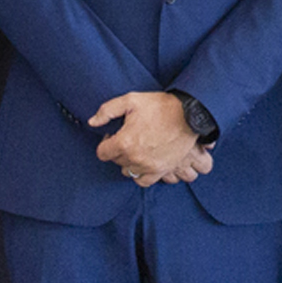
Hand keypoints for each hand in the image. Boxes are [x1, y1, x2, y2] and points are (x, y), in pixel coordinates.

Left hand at [92, 91, 206, 184]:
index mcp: (124, 142)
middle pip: (116, 162)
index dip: (106, 142)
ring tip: (135, 150)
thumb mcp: (130, 100)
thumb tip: (92, 122)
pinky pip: (144, 181)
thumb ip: (107, 111)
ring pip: (128, 171)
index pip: (102, 152)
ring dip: (128, 162)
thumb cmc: (160, 106)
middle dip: (117, 150)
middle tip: (127, 138)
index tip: (113, 135)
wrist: (189, 115)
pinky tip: (142, 163)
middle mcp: (135, 158)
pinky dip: (140, 174)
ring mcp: (149, 166)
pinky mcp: (162, 170)